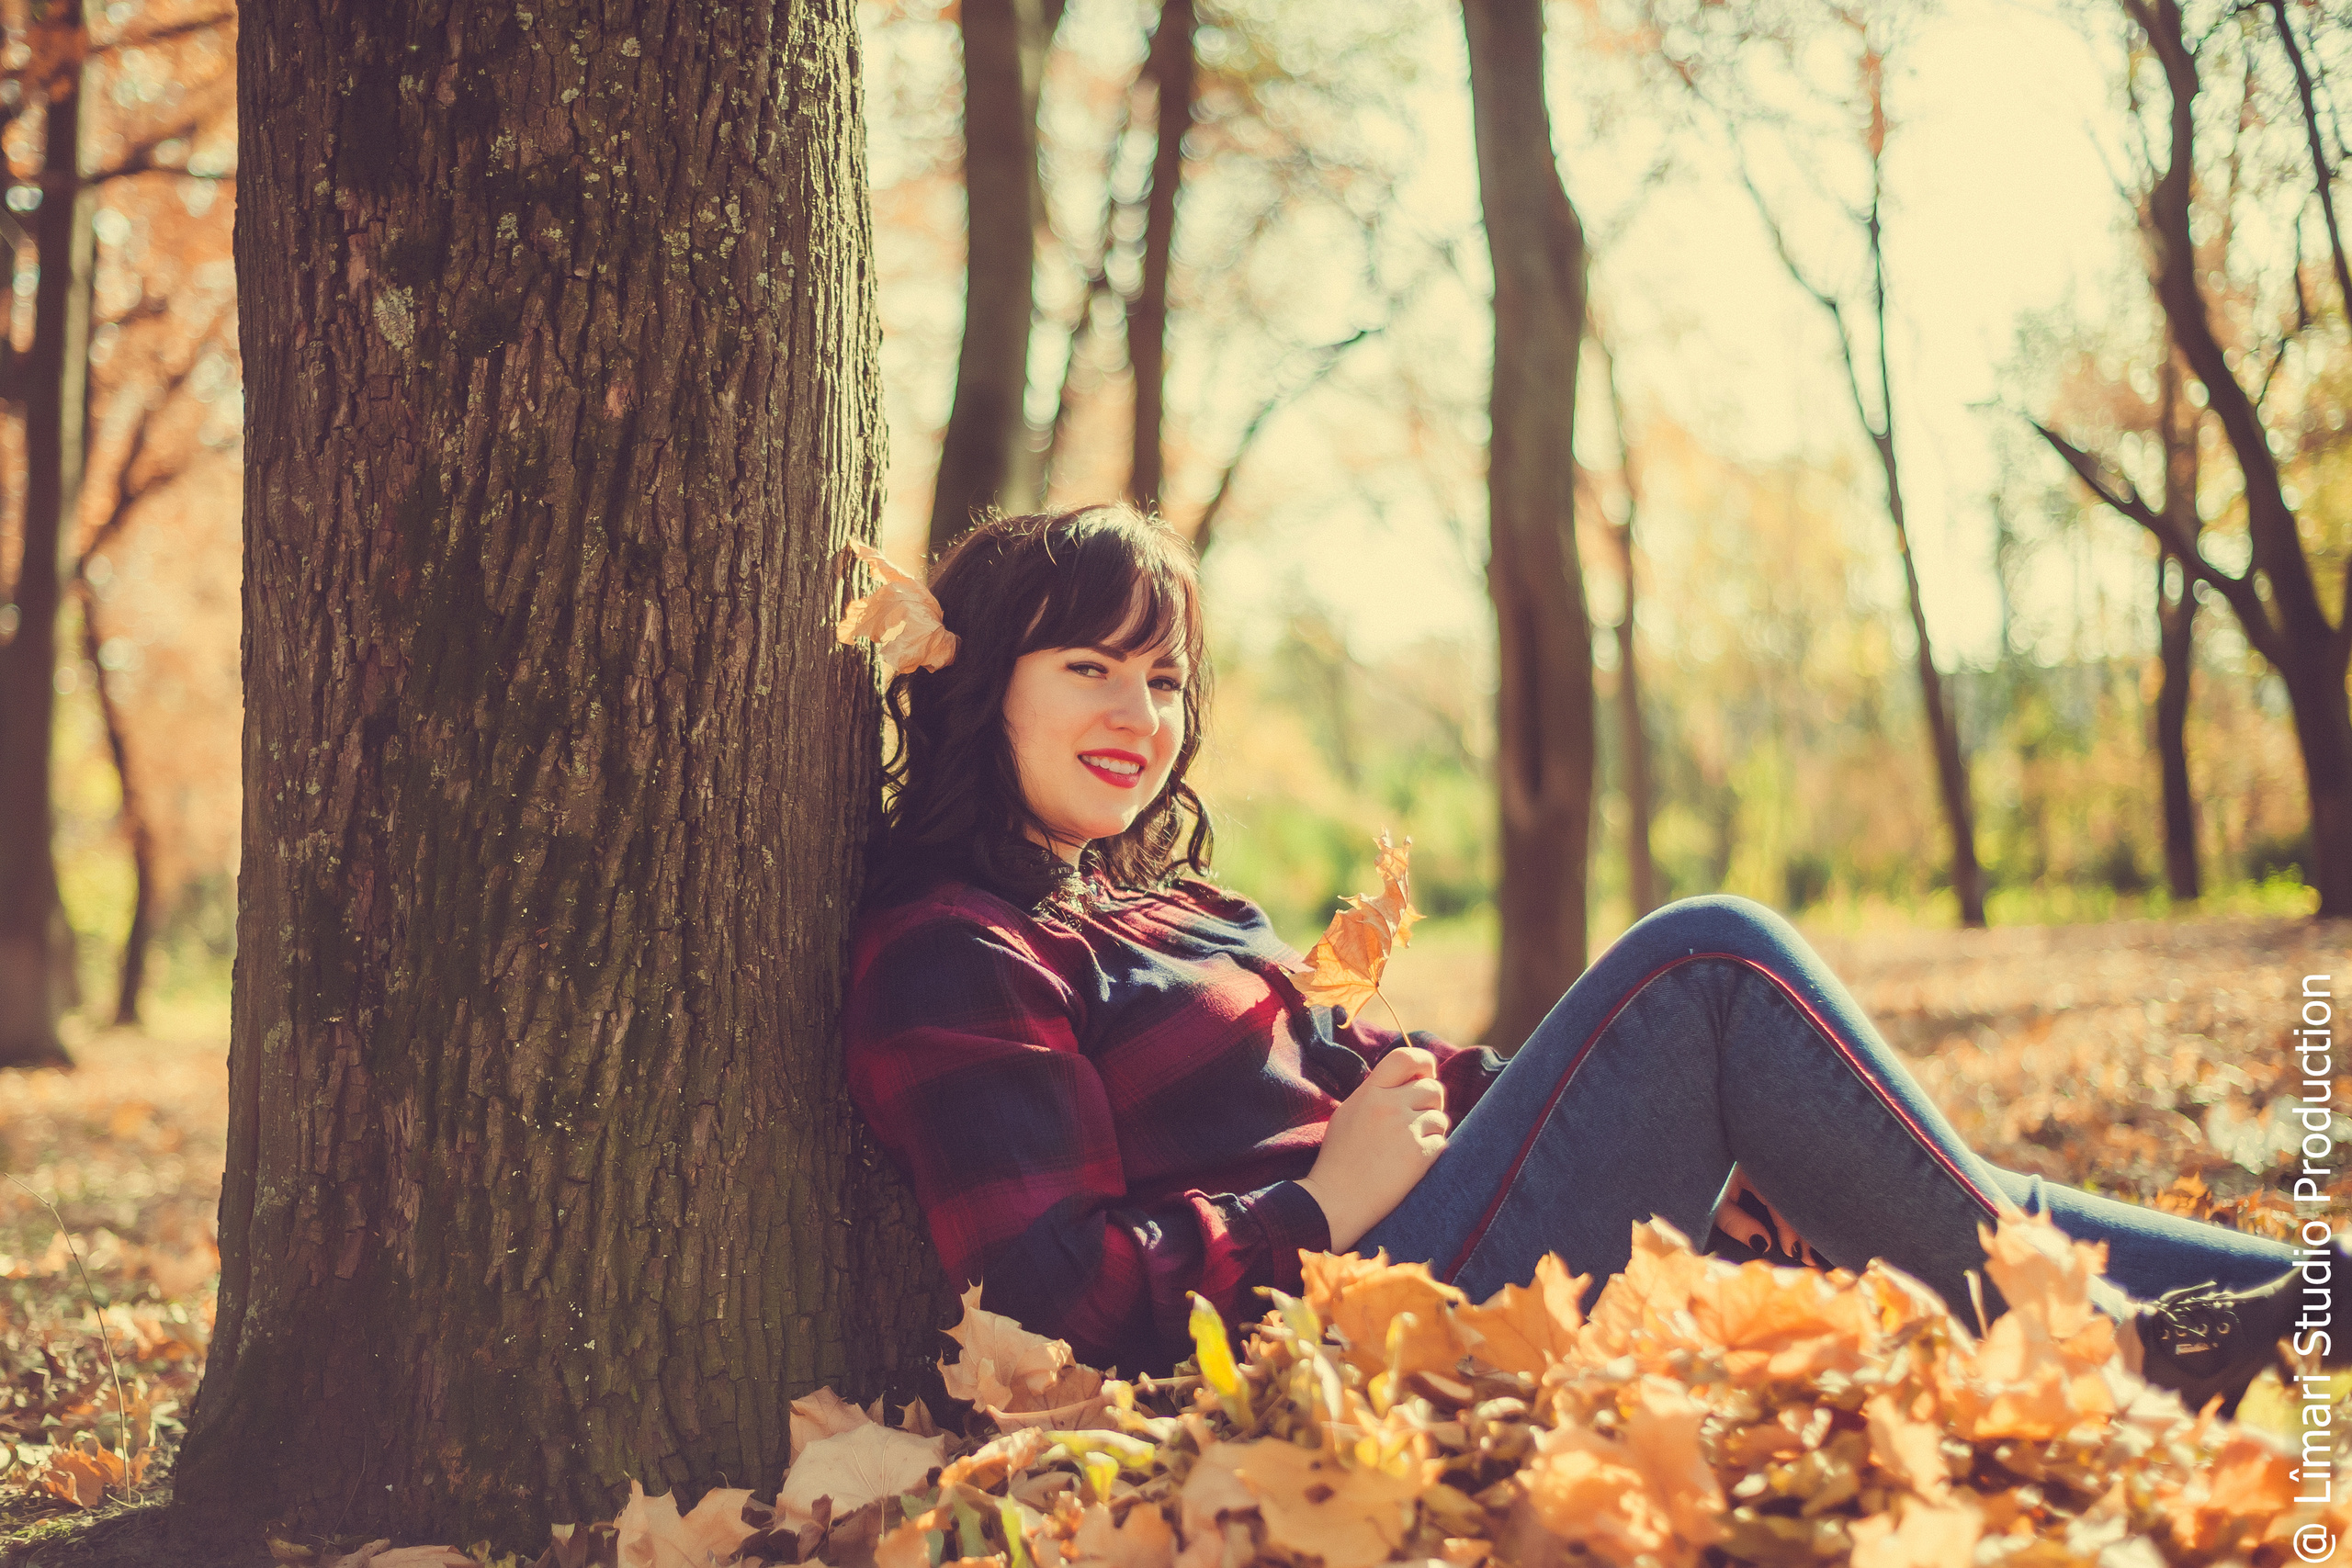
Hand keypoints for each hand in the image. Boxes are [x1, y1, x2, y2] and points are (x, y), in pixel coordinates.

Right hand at [1297, 1046, 1448, 1251]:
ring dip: (1431, 1130)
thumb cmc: (1339, 1158)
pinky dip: (1431, 1152)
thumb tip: (1409, 1080)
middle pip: (1433, 1088)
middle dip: (1431, 1103)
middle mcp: (1390, 1105)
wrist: (1336, 1199)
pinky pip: (1441, 1142)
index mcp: (1370, 1091)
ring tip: (1407, 1147)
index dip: (1424, 1063)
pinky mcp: (1420, 1155)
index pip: (1407, 1057)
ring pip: (1440, 1117)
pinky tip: (1410, 1164)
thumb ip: (1376, 1093)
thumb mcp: (1349, 1113)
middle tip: (1417, 1121)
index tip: (1425, 1075)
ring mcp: (1406, 1129)